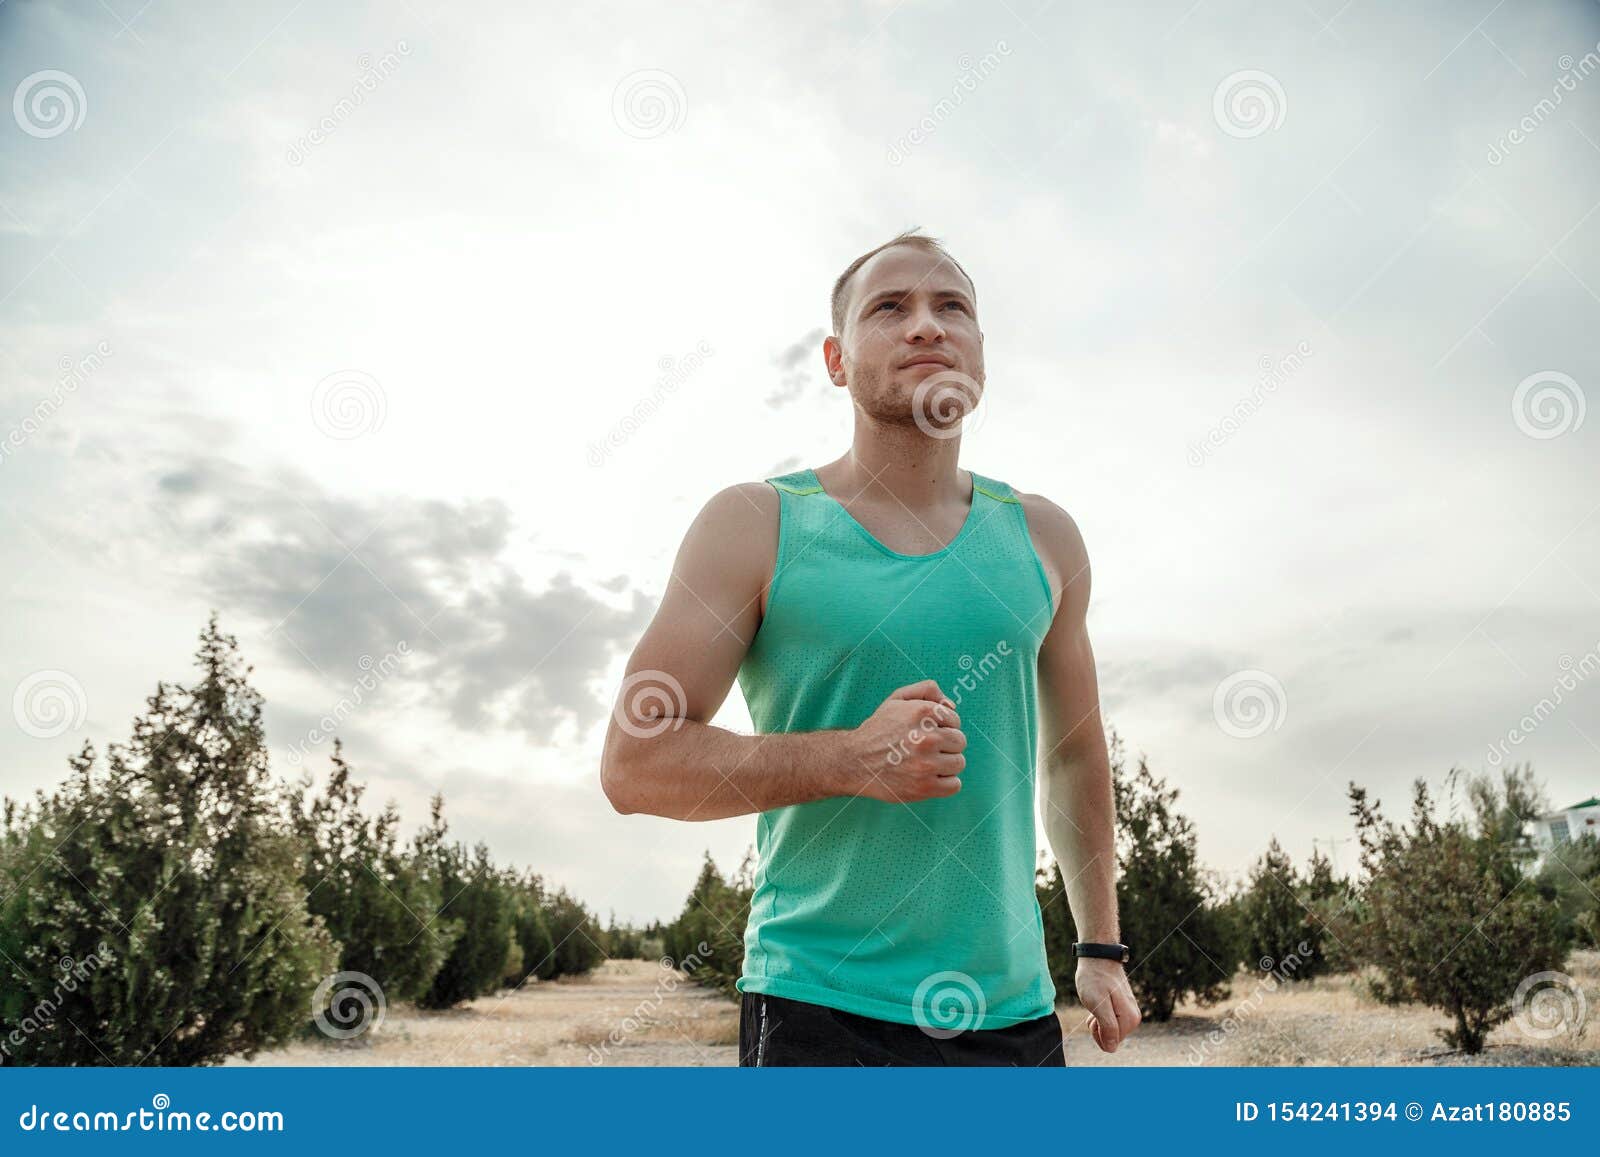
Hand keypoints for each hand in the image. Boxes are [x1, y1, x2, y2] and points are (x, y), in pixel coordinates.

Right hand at [846, 680, 965, 802]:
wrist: (854, 761)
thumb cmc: (879, 729)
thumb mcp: (897, 699)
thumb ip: (927, 690)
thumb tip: (952, 706)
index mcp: (923, 712)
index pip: (955, 720)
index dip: (942, 726)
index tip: (926, 732)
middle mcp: (927, 738)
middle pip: (960, 741)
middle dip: (946, 744)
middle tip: (925, 748)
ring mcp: (926, 765)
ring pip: (959, 763)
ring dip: (946, 763)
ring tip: (926, 763)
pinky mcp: (924, 787)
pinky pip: (954, 785)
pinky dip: (945, 783)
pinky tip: (928, 777)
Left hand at [1076, 958, 1140, 1052]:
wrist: (1099, 957)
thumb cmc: (1095, 979)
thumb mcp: (1097, 1004)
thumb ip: (1107, 1027)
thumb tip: (1111, 1048)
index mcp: (1129, 1020)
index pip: (1110, 1044)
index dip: (1097, 1032)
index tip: (1094, 1014)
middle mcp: (1134, 1018)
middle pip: (1110, 1038)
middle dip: (1097, 1026)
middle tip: (1094, 1005)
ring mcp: (1130, 1012)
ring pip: (1109, 1030)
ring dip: (1098, 1019)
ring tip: (1096, 1000)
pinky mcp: (1124, 1007)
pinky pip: (1109, 1021)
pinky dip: (1100, 1013)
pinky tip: (1100, 999)